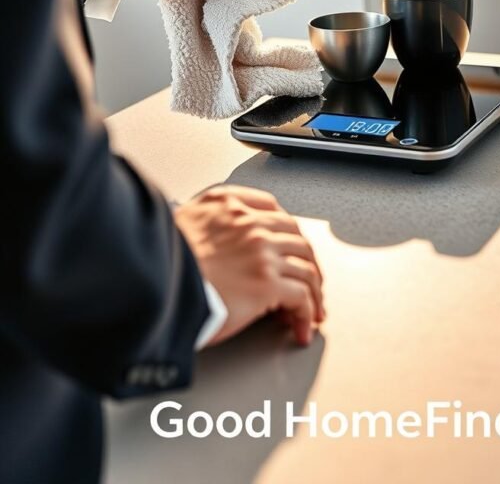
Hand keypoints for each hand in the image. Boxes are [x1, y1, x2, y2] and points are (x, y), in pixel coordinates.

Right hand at [174, 185, 324, 346]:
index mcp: (226, 203)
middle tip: (311, 281)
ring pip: (306, 268)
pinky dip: (307, 313)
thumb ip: (198, 220)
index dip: (287, 231)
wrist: (153, 282)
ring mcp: (261, 252)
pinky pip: (301, 297)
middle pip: (297, 238)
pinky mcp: (266, 284)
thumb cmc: (158, 260)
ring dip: (314, 292)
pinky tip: (302, 328)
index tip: (291, 246)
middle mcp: (249, 223)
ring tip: (312, 311)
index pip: (272, 208)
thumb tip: (203, 235)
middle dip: (308, 262)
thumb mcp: (175, 221)